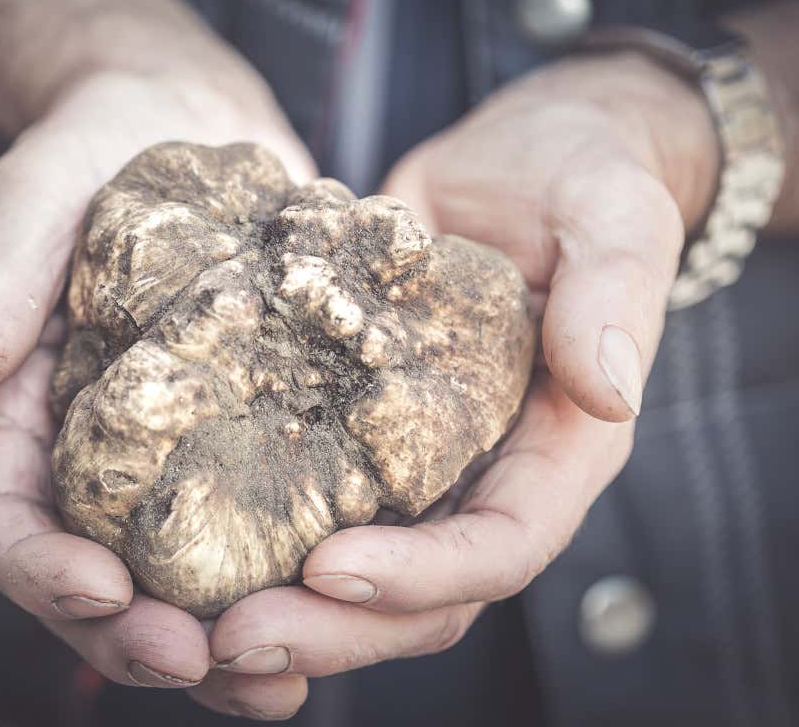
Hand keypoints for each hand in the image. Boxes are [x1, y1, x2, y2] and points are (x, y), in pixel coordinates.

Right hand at [0, 65, 315, 704]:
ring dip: (221, 651)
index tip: (105, 592)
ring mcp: (171, 464)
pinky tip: (342, 618)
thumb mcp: (29, 202)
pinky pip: (260, 541)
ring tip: (279, 683)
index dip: (40, 572)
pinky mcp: (248, 446)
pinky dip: (291, 592)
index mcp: (17, 416)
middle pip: (91, 587)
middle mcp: (89, 461)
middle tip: (203, 662)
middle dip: (137, 640)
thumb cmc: (94, 152)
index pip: (2, 520)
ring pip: (178, 590)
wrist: (185, 122)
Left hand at [203, 52, 720, 717]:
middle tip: (228, 639)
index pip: (503, 546)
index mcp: (560, 450)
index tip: (330, 567)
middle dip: (333, 627)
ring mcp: (422, 466)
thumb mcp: (614, 216)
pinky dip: (256, 544)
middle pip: (422, 596)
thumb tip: (610, 390)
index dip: (423, 574)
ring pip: (360, 575)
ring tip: (191, 626)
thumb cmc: (584, 177)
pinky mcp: (359, 434)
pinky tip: (182, 553)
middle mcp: (490, 477)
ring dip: (284, 611)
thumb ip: (616, 294)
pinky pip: (311, 506)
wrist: (524, 160)